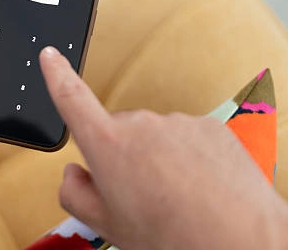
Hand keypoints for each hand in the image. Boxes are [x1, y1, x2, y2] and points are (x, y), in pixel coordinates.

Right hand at [39, 46, 287, 249]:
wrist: (238, 239)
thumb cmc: (171, 236)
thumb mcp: (104, 224)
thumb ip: (74, 193)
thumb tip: (74, 174)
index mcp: (108, 144)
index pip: (72, 98)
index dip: (57, 74)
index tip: (50, 56)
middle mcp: (141, 124)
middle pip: (119, 132)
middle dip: (123, 155)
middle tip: (140, 193)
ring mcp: (177, 122)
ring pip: (155, 136)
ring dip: (158, 158)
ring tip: (174, 195)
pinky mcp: (208, 127)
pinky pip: (187, 138)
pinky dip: (188, 158)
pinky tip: (197, 187)